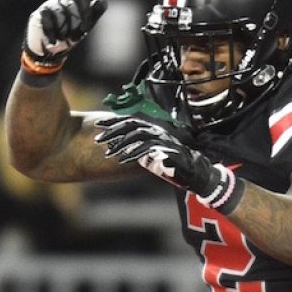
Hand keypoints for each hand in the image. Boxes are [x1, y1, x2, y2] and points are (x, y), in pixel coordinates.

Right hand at [23, 0, 106, 71]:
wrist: (51, 49)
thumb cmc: (70, 35)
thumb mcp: (85, 26)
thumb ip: (94, 14)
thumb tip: (102, 1)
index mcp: (75, 0)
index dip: (85, 14)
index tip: (85, 30)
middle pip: (71, 4)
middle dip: (74, 23)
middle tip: (73, 38)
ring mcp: (49, 5)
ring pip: (58, 11)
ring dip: (62, 29)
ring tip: (63, 39)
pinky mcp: (39, 14)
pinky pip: (46, 18)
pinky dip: (51, 32)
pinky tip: (53, 42)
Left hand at [94, 116, 240, 210]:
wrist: (194, 170)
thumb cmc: (173, 162)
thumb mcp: (154, 151)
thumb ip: (141, 146)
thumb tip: (123, 145)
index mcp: (154, 128)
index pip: (131, 121)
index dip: (114, 122)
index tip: (98, 125)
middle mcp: (158, 131)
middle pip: (132, 125)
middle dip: (113, 131)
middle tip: (98, 138)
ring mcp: (162, 139)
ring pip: (138, 136)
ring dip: (122, 144)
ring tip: (109, 153)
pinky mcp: (166, 149)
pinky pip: (147, 149)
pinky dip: (134, 154)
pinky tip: (123, 160)